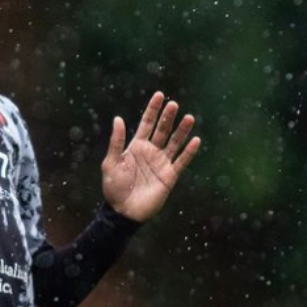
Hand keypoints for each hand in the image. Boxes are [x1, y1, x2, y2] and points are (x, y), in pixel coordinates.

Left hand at [102, 91, 199, 221]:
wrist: (123, 211)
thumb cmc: (114, 188)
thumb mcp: (111, 162)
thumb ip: (116, 141)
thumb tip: (118, 119)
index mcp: (136, 146)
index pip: (147, 123)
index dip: (153, 110)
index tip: (159, 95)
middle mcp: (151, 152)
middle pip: (162, 130)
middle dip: (168, 117)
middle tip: (174, 104)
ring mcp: (161, 163)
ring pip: (174, 143)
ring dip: (182, 131)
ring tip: (189, 117)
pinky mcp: (169, 176)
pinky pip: (181, 161)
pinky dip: (189, 152)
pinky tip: (196, 140)